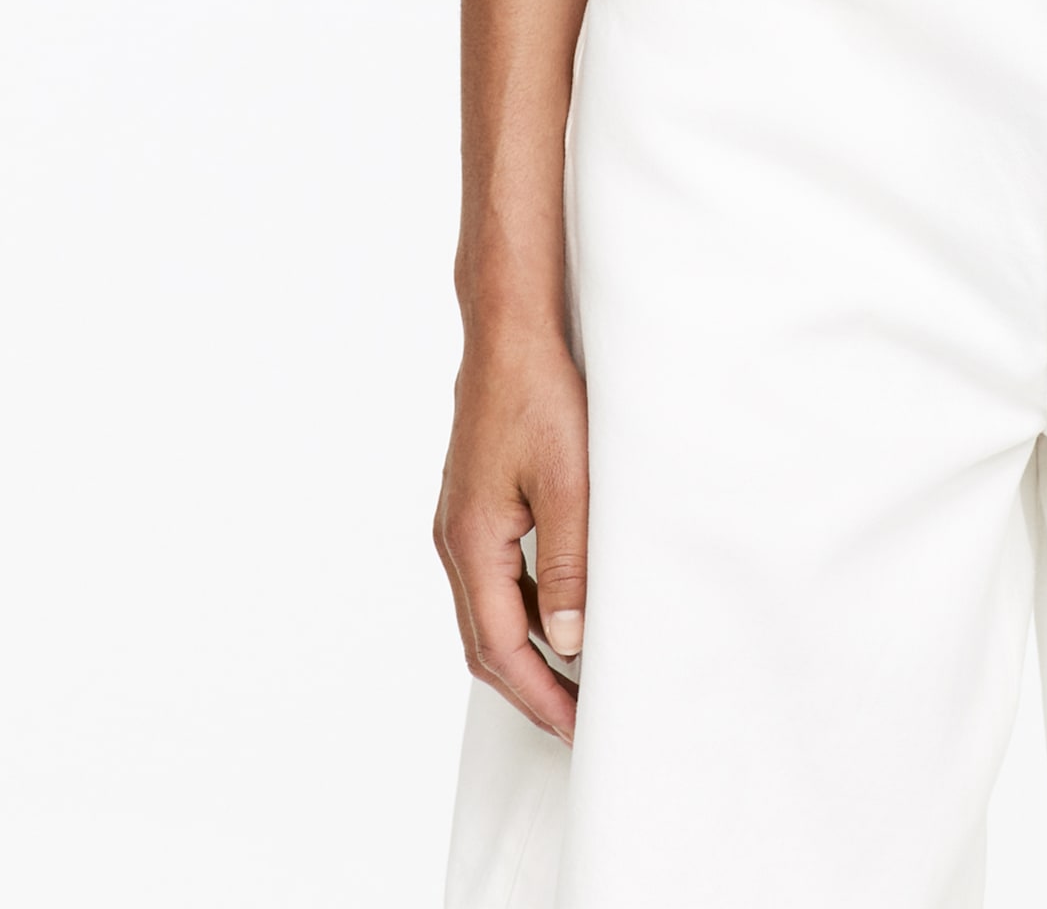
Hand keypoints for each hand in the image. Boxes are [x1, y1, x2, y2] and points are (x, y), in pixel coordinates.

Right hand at [434, 321, 589, 741]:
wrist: (509, 331)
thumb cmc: (538, 394)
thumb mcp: (568, 483)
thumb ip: (568, 565)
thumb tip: (570, 642)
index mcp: (471, 543)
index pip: (500, 649)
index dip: (539, 696)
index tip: (577, 729)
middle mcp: (455, 540)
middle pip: (485, 641)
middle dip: (530, 688)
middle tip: (577, 721)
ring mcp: (461, 522)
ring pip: (489, 611)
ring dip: (527, 651)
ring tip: (576, 678)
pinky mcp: (476, 503)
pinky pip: (495, 577)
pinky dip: (525, 609)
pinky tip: (560, 610)